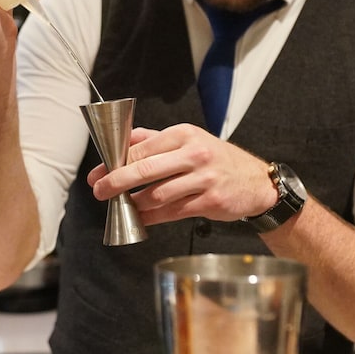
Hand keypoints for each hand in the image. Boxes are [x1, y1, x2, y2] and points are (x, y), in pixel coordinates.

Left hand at [86, 124, 278, 224]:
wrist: (256, 182)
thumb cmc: (217, 160)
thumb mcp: (189, 141)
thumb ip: (154, 140)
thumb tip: (121, 142)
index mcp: (184, 134)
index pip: (140, 147)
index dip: (114, 162)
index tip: (98, 173)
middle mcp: (194, 154)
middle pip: (145, 170)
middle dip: (116, 182)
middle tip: (99, 191)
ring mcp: (203, 179)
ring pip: (157, 195)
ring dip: (134, 203)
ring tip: (121, 207)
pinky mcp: (209, 201)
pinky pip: (171, 212)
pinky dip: (151, 217)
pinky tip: (140, 218)